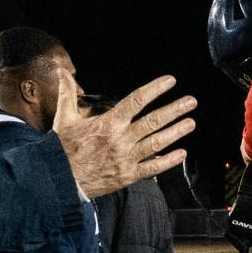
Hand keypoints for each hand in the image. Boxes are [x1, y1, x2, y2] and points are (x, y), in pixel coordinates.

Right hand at [55, 76, 195, 197]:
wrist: (60, 181)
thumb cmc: (63, 149)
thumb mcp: (64, 118)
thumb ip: (67, 93)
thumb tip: (61, 71)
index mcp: (108, 123)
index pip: (136, 101)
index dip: (155, 89)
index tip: (170, 81)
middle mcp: (121, 140)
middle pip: (153, 121)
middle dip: (174, 110)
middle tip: (191, 102)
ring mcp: (127, 159)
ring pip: (157, 143)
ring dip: (176, 132)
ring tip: (191, 123)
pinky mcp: (128, 176)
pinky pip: (153, 168)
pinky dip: (168, 162)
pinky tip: (182, 154)